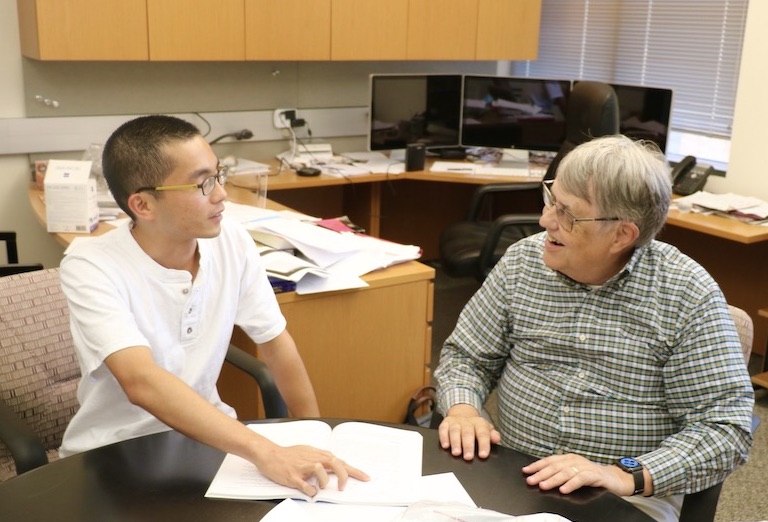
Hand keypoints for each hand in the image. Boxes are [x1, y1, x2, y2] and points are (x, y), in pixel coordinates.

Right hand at [254, 444, 368, 496]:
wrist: (270, 454)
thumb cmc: (289, 454)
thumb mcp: (309, 452)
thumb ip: (323, 458)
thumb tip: (337, 463)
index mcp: (318, 454)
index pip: (340, 461)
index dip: (354, 470)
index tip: (365, 478)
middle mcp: (312, 459)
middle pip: (334, 463)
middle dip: (344, 476)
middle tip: (344, 487)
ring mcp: (302, 467)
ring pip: (320, 469)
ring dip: (325, 480)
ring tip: (322, 487)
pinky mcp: (292, 476)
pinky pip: (304, 484)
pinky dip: (310, 490)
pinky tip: (311, 492)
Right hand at [438, 404, 500, 459]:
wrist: (462, 413)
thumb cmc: (476, 427)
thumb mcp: (486, 429)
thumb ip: (492, 435)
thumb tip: (496, 439)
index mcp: (479, 423)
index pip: (483, 434)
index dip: (483, 444)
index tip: (483, 455)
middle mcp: (467, 422)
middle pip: (468, 433)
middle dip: (468, 445)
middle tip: (468, 457)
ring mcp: (455, 422)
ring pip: (455, 431)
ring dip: (455, 442)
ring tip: (456, 453)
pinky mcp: (445, 423)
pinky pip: (443, 429)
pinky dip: (444, 437)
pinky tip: (445, 445)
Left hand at [522, 454, 634, 495]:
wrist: (613, 478)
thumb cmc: (591, 476)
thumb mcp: (573, 472)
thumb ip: (559, 473)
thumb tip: (540, 478)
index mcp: (568, 458)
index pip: (549, 460)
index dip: (536, 465)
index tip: (525, 471)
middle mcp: (575, 460)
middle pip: (555, 466)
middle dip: (541, 474)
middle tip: (531, 480)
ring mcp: (584, 466)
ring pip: (565, 472)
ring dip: (553, 479)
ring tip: (543, 485)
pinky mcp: (594, 475)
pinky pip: (580, 479)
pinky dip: (571, 484)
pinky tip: (563, 490)